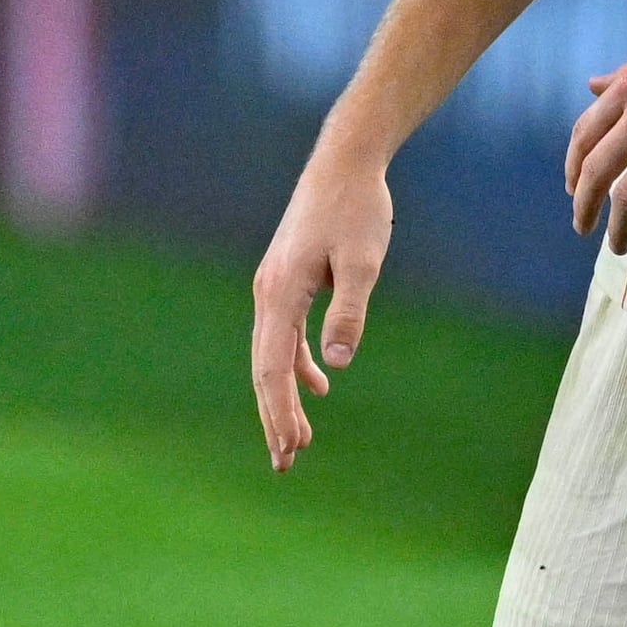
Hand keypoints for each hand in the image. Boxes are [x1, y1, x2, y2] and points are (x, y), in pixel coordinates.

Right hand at [249, 144, 394, 469]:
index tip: (291, 447)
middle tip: (286, 463)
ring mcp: (273, 287)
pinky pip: (284, 335)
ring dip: (285, 397)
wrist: (344, 163)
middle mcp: (267, 294)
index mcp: (279, 293)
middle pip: (264, 369)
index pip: (272, 367)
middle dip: (274, 417)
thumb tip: (337, 364)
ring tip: (298, 439)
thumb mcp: (362, 262)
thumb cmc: (357, 209)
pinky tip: (319, 385)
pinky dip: (297, 365)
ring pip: (272, 355)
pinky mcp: (287, 281)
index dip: (279, 411)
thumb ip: (349, 313)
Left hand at [564, 25, 626, 253]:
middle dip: (583, 205)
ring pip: (624, 198)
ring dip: (616, 229)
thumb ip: (626, 78)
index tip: (573, 187)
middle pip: (595, 171)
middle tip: (582, 226)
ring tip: (617, 245)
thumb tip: (592, 86)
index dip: (574, 166)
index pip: (584, 134)